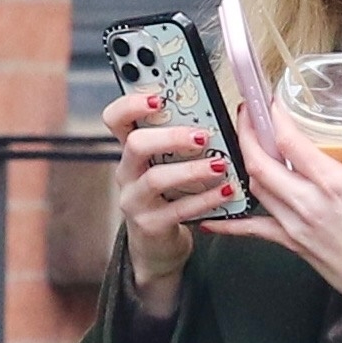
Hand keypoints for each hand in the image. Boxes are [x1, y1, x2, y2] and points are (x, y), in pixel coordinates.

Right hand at [103, 90, 240, 318]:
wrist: (159, 246)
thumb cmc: (169, 196)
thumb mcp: (168, 165)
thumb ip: (180, 140)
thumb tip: (212, 113)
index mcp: (131, 151)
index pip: (115, 119)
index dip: (132, 104)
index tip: (159, 96)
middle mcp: (127, 172)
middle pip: (135, 144)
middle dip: (171, 136)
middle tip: (202, 135)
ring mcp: (135, 200)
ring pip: (156, 178)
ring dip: (192, 169)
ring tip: (220, 165)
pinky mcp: (150, 225)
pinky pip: (178, 209)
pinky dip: (205, 199)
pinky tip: (226, 191)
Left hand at [216, 102, 341, 304]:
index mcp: (333, 183)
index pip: (289, 142)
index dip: (274, 117)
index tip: (271, 100)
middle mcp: (307, 202)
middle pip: (260, 162)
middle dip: (247, 133)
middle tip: (247, 113)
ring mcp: (295, 224)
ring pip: (256, 188)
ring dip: (244, 163)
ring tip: (243, 143)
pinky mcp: (291, 243)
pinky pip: (255, 230)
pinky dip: (232, 223)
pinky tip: (211, 220)